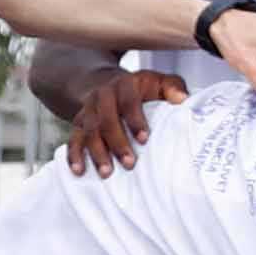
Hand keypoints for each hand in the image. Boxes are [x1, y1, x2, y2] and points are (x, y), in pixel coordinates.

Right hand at [62, 68, 188, 171]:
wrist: (107, 83)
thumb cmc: (142, 88)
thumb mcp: (159, 81)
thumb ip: (172, 87)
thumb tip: (182, 100)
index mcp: (124, 85)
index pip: (128, 102)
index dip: (135, 120)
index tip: (144, 139)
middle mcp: (102, 96)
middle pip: (106, 120)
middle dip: (117, 143)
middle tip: (129, 164)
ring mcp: (87, 110)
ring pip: (88, 131)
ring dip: (97, 153)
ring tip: (107, 173)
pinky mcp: (78, 123)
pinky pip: (73, 139)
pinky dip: (74, 155)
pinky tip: (78, 171)